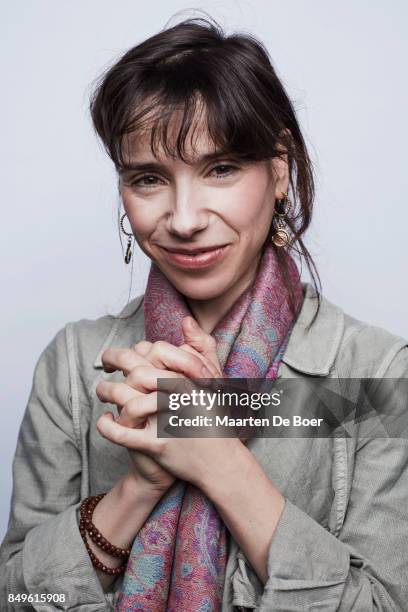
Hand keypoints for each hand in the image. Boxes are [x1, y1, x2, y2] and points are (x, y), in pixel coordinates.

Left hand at [96, 316, 223, 489]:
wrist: (223, 463)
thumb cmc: (217, 418)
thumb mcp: (217, 379)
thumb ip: (203, 347)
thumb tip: (185, 320)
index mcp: (189, 376)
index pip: (152, 351)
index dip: (133, 347)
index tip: (122, 352)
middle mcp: (177, 395)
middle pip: (135, 371)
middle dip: (113, 361)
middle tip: (103, 363)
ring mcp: (166, 421)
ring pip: (124, 399)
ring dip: (106, 392)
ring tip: (101, 391)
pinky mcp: (157, 446)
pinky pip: (122, 434)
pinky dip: (108, 426)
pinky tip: (106, 419)